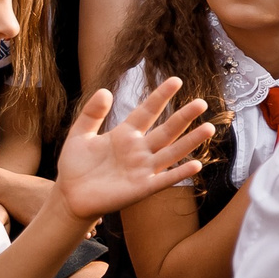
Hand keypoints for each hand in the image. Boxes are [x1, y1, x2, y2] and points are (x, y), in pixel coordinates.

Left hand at [52, 78, 211, 222]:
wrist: (69, 196)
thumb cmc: (75, 166)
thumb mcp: (78, 135)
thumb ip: (92, 114)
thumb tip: (105, 90)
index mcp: (125, 134)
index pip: (147, 112)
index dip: (161, 96)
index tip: (176, 80)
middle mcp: (139, 150)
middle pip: (166, 130)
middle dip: (184, 117)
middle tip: (201, 103)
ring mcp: (143, 169)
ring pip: (172, 152)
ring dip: (190, 141)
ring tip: (209, 128)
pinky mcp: (142, 188)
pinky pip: (164, 180)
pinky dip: (180, 173)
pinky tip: (196, 165)